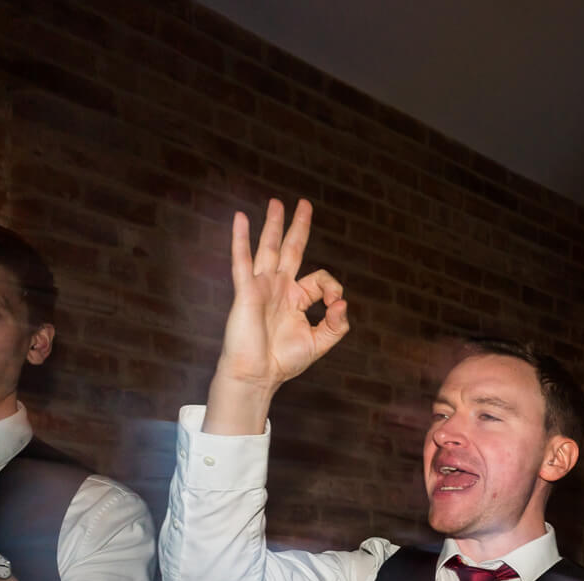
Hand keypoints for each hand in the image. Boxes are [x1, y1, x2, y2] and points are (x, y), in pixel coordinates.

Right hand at [213, 198, 348, 393]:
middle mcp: (279, 288)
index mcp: (296, 298)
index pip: (319, 279)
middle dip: (298, 227)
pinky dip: (240, 239)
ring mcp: (262, 287)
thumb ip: (336, 324)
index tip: (336, 306)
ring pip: (268, 248)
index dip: (333, 288)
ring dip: (273, 224)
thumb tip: (343, 301)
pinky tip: (240, 218)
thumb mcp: (320, 343)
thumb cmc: (283, 361)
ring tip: (277, 202)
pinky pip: (242, 261)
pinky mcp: (246, 291)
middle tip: (304, 204)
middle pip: (291, 249)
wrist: (257, 374)